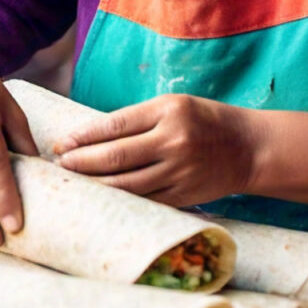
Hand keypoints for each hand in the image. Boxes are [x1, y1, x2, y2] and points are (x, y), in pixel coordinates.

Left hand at [53, 93, 258, 206]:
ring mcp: (179, 172)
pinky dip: (119, 202)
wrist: (248, 148)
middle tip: (59, 165)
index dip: (84, 136)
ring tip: (72, 184)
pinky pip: (144, 201)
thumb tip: (91, 136)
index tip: (61, 143)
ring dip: (94, 186)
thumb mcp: (174, 105)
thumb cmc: (204, 120)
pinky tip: (102, 200)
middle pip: (115, 156)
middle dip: (81, 162)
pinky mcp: (183, 196)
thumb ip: (138, 119)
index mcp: (168, 111)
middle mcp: (173, 141)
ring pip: (126, 184)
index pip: (114, 125)